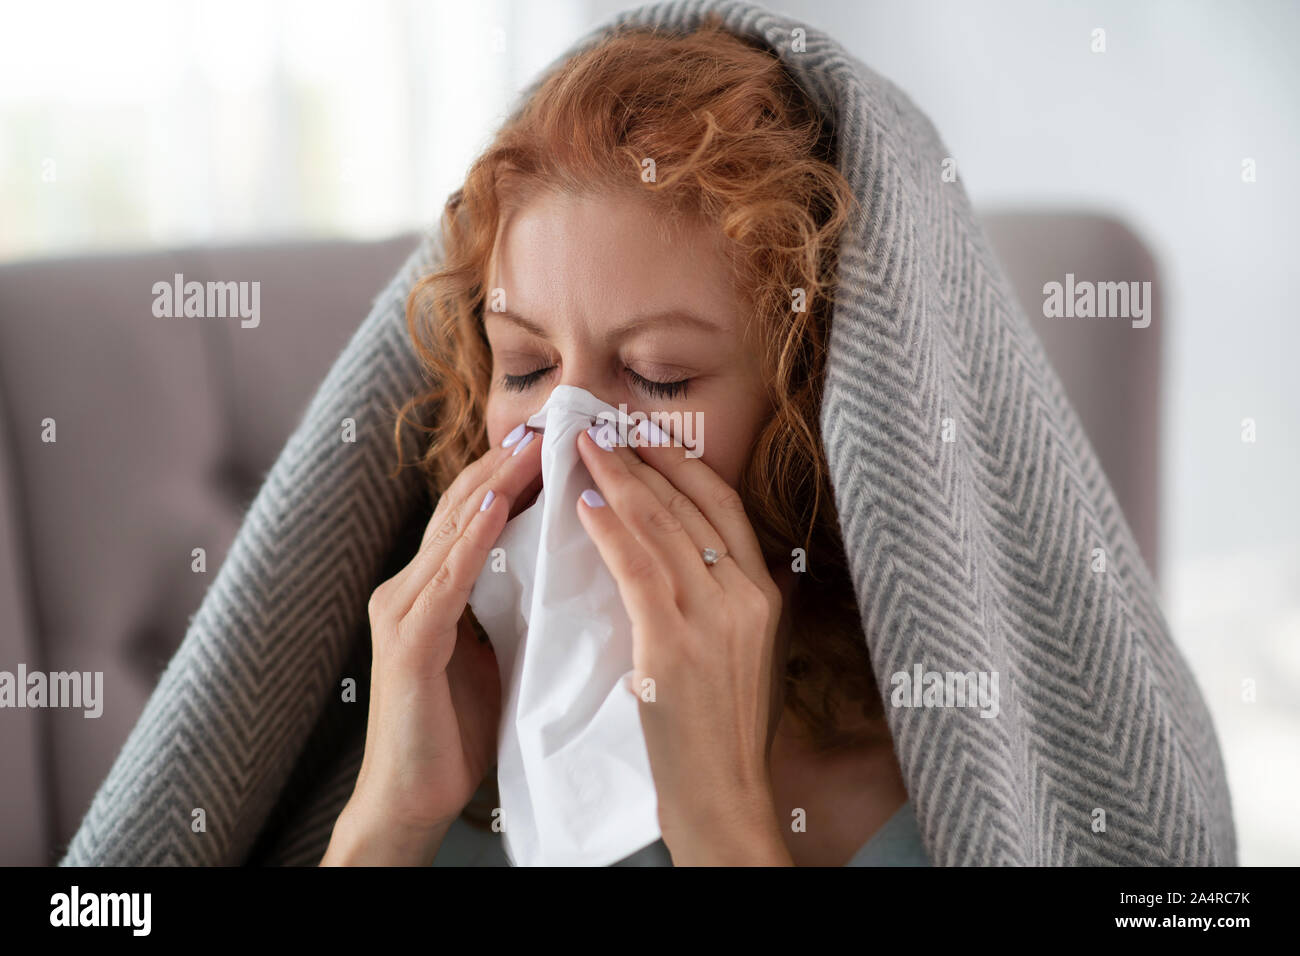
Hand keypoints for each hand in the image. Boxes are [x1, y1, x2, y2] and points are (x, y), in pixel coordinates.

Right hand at [321, 424, 542, 865]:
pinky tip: (498, 508)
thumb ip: (512, 603)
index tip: (560, 436)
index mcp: (431, 588)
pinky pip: (444, 581)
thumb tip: (565, 561)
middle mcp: (408, 587)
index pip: (477, 512)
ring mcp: (401, 611)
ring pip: (452, 530)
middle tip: (555, 420)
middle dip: (508, 462)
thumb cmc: (457, 729)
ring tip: (536, 445)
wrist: (411, 799)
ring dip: (496, 484)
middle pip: (462, 506)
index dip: (514, 472)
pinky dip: (471, 540)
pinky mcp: (406, 642)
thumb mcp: (495, 650)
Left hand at [574, 419, 796, 864]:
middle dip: (641, 456)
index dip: (680, 462)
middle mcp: (747, 597)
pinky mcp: (674, 648)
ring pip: (662, 527)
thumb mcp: (748, 655)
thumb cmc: (725, 733)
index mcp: (765, 595)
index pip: (722, 505)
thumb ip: (736, 604)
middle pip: (690, 504)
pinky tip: (584, 504)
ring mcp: (714, 621)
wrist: (724, 800)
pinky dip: (610, 531)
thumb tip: (716, 557)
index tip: (643, 431)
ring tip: (581, 446)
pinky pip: (638, 570)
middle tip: (600, 423)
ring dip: (616, 478)